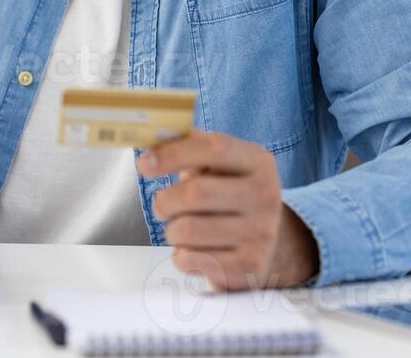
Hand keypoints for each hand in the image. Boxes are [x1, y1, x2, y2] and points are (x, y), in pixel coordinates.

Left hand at [138, 130, 317, 290]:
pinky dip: (181, 256)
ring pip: (188, 230)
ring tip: (180, 231)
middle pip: (195, 193)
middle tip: (161, 207)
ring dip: (172, 232)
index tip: (144, 164)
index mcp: (258, 161)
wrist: (266, 245)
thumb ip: (189, 148)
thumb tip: (152, 145)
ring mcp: (262, 233)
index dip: (173, 154)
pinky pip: (192, 260)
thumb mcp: (218, 166)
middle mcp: (266, 195)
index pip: (214, 149)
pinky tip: (193, 251)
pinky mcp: (250, 266)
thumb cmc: (228, 196)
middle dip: (165, 202)